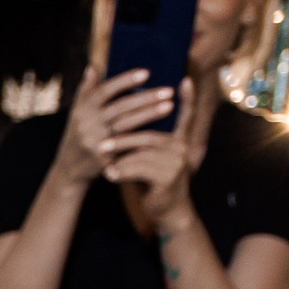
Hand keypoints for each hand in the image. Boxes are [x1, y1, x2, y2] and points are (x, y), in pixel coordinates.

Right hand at [53, 64, 175, 187]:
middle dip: (146, 98)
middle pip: (120, 107)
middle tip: (169, 91)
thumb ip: (86, 91)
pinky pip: (128, 144)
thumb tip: (93, 68)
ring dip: (150, 115)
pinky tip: (163, 129)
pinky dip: (146, 136)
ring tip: (171, 105)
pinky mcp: (104, 158)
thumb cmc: (79, 134)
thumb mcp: (77, 113)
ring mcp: (95, 141)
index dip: (125, 81)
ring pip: (127, 125)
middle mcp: (87, 124)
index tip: (147, 73)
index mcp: (82, 109)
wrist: (69, 169)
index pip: (105, 91)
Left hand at [101, 75, 203, 231]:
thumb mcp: (148, 158)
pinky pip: (140, 169)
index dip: (187, 98)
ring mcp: (178, 162)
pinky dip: (122, 171)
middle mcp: (182, 148)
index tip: (184, 79)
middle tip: (101, 140)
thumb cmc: (152, 180)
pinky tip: (109, 174)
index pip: (186, 115)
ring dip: (119, 154)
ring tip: (102, 156)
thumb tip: (120, 120)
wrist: (166, 209)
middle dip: (123, 136)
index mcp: (180, 139)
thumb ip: (142, 142)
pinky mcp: (169, 177)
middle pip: (149, 136)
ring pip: (142, 152)